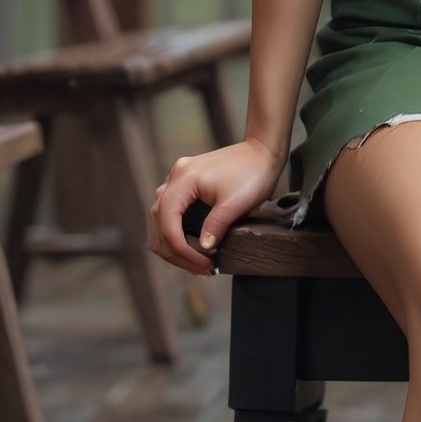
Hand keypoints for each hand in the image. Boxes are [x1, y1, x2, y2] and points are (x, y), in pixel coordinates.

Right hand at [148, 137, 286, 273]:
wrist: (262, 152)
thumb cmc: (253, 174)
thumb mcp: (235, 203)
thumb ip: (215, 226)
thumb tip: (202, 249)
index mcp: (183, 179)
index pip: (168, 222)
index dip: (181, 249)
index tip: (204, 265)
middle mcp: (175, 177)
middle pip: (159, 222)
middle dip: (176, 251)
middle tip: (201, 269)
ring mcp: (178, 179)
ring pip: (161, 219)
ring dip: (174, 244)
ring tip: (198, 263)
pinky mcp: (185, 184)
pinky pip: (170, 213)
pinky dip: (177, 232)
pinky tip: (193, 247)